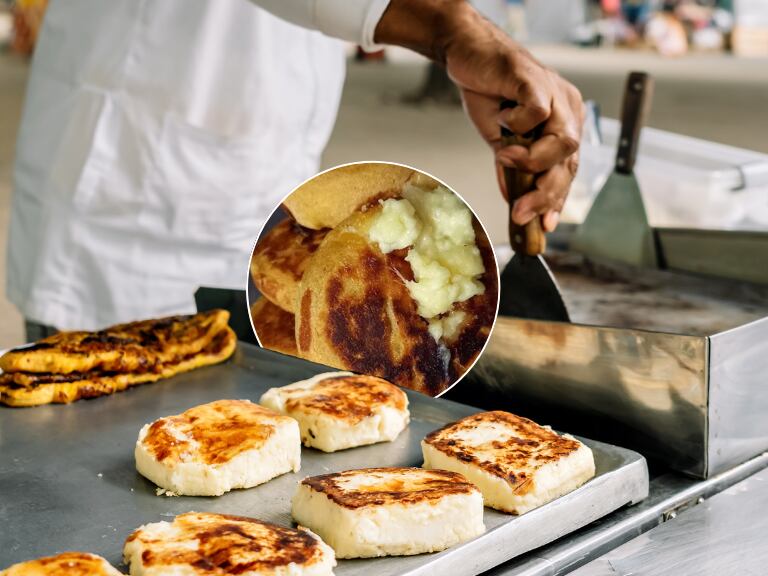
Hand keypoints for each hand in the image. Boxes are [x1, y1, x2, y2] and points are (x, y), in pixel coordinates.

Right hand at [376, 0, 582, 231]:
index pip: (567, 170)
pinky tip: (503, 120)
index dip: (557, 199)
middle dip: (545, 193)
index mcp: (563, 124)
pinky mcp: (538, 82)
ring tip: (505, 157)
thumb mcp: (499, 140)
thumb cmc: (488, 92)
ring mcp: (556, 95)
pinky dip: (519, 125)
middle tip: (521, 212)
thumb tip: (514, 201)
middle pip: (569, 161)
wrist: (467, 55)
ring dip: (533, 160)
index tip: (544, 225)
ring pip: (564, 142)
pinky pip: (538, 114)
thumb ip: (511, 168)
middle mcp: (567, 110)